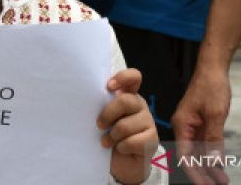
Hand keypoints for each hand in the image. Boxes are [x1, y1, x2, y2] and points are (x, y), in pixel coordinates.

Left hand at [99, 69, 158, 184]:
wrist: (120, 162)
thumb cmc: (107, 135)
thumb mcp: (103, 117)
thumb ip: (101, 104)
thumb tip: (88, 95)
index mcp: (128, 95)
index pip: (134, 77)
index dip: (123, 77)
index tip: (108, 87)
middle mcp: (140, 105)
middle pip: (125, 101)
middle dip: (107, 115)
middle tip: (99, 125)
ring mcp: (148, 122)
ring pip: (125, 125)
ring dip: (112, 136)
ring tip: (107, 141)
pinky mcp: (152, 139)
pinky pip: (132, 142)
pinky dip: (121, 147)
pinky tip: (120, 148)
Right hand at [172, 64, 231, 184]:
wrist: (213, 69)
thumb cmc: (211, 86)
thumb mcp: (216, 113)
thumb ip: (214, 138)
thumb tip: (215, 161)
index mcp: (181, 124)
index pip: (185, 155)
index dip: (194, 172)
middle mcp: (184, 127)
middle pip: (190, 156)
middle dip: (203, 173)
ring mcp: (192, 126)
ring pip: (198, 152)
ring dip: (209, 166)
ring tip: (222, 179)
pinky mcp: (201, 124)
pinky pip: (205, 144)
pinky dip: (212, 155)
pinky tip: (220, 165)